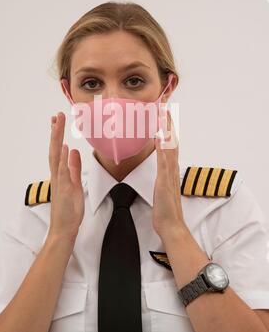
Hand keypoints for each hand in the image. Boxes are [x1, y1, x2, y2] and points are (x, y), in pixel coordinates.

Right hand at [48, 112, 84, 244]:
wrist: (64, 228)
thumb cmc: (69, 209)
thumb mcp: (75, 184)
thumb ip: (74, 168)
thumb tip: (74, 152)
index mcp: (60, 174)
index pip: (58, 150)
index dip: (57, 135)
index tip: (57, 121)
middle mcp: (57, 175)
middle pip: (54, 149)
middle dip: (55, 132)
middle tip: (56, 116)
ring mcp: (59, 181)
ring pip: (56, 157)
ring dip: (57, 140)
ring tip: (57, 124)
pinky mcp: (64, 189)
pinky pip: (63, 172)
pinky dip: (62, 159)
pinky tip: (64, 148)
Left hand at [152, 109, 185, 239]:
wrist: (171, 226)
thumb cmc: (165, 211)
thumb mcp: (162, 190)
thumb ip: (162, 178)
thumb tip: (160, 172)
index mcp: (169, 170)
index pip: (169, 145)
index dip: (167, 129)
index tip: (164, 114)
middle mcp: (171, 169)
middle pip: (172, 141)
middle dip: (168, 124)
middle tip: (165, 106)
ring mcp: (169, 174)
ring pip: (169, 147)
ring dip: (167, 131)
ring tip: (163, 114)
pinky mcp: (164, 181)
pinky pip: (164, 161)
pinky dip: (163, 148)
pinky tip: (159, 137)